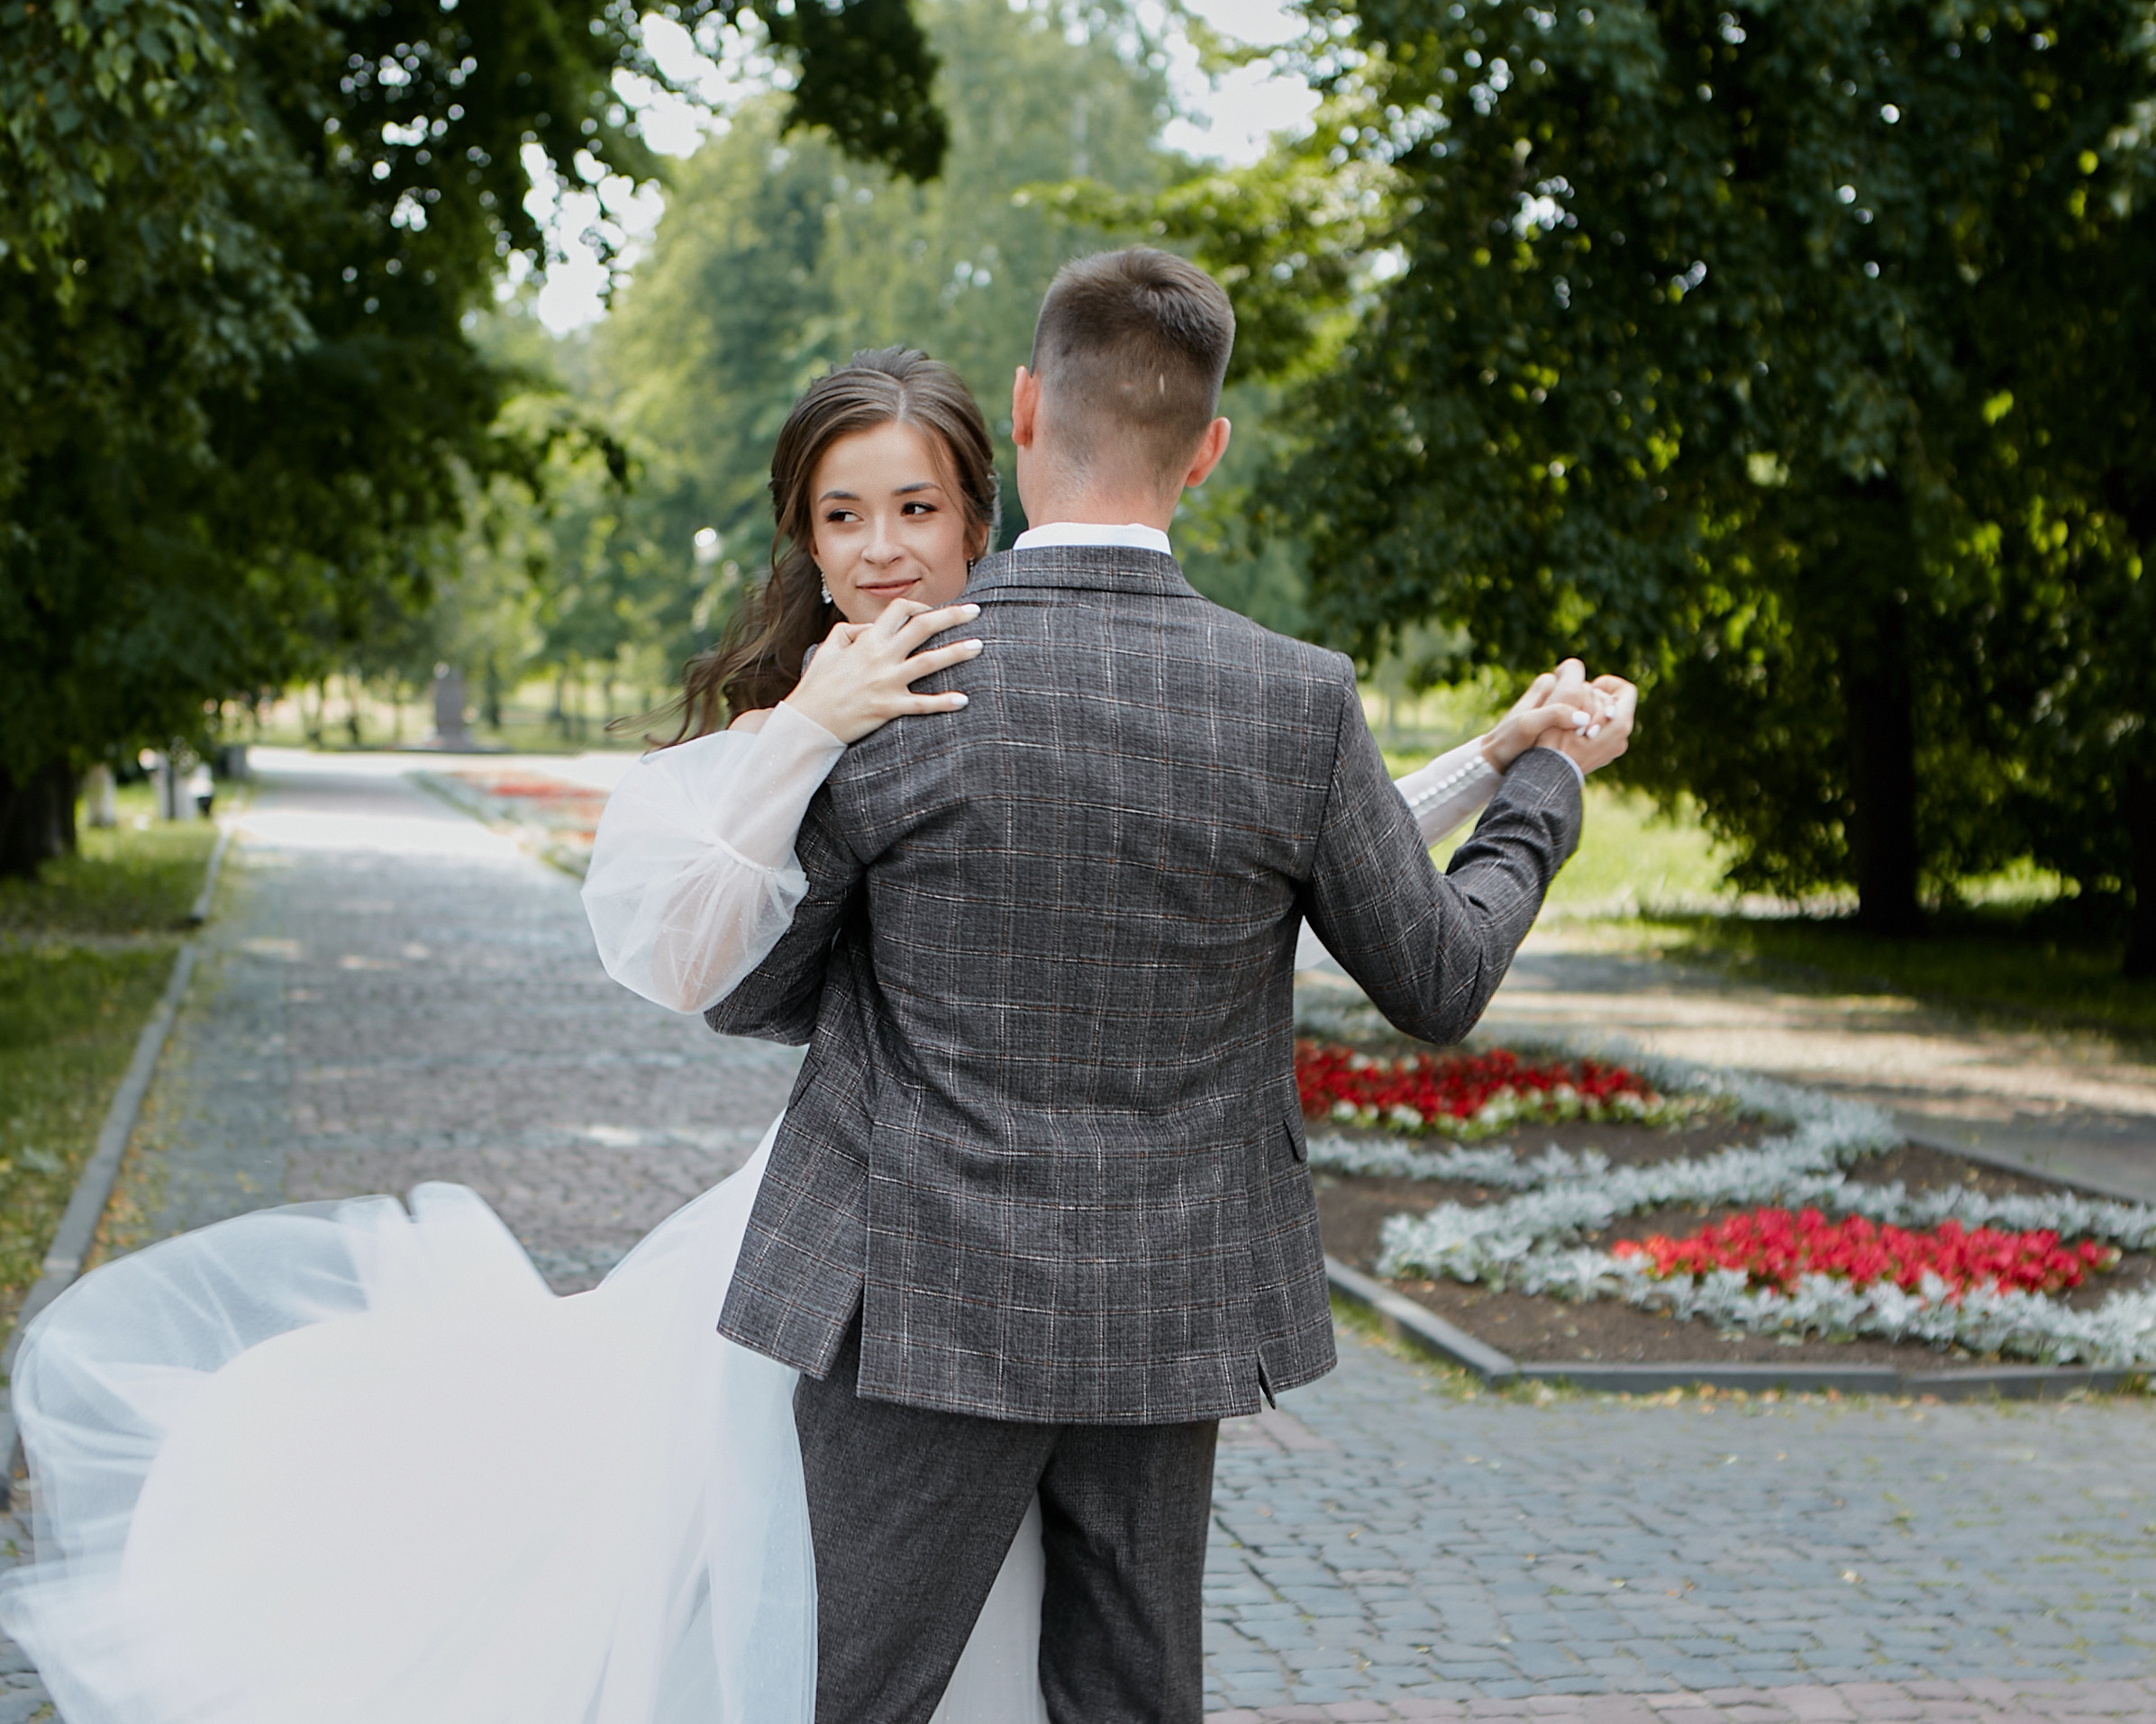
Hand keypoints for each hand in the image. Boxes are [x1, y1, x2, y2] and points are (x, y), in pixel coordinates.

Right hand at [778, 599, 982, 743]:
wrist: (808, 721)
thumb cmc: (818, 684)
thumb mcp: (828, 647)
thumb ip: (851, 630)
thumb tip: (872, 627)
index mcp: (867, 640)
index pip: (899, 610)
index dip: (918, 606)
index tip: (931, 612)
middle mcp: (881, 657)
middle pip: (923, 628)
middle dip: (952, 616)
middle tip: (975, 610)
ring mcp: (887, 682)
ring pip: (929, 662)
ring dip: (957, 652)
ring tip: (979, 645)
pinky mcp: (889, 707)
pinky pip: (922, 704)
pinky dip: (943, 702)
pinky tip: (963, 700)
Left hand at [1479, 661, 1595, 770]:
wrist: (1498, 761)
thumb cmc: (1509, 742)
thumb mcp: (1528, 726)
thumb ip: (1554, 715)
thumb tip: (1583, 718)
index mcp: (1545, 683)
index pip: (1575, 672)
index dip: (1583, 692)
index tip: (1580, 722)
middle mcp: (1554, 691)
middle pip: (1587, 690)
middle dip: (1590, 711)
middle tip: (1584, 736)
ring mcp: (1561, 707)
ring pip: (1591, 706)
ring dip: (1592, 723)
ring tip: (1583, 742)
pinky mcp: (1565, 723)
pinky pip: (1588, 720)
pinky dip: (1590, 731)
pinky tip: (1584, 746)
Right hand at [1543, 667, 1637, 773]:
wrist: (1543, 780)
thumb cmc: (1550, 741)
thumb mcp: (1562, 700)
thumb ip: (1574, 679)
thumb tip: (1575, 670)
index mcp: (1620, 723)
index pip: (1625, 690)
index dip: (1606, 682)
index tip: (1585, 687)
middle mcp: (1621, 739)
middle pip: (1611, 703)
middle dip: (1590, 697)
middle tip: (1567, 704)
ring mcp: (1611, 751)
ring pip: (1602, 719)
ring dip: (1585, 712)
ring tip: (1564, 719)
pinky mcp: (1598, 759)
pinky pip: (1595, 733)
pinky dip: (1582, 727)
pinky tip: (1565, 732)